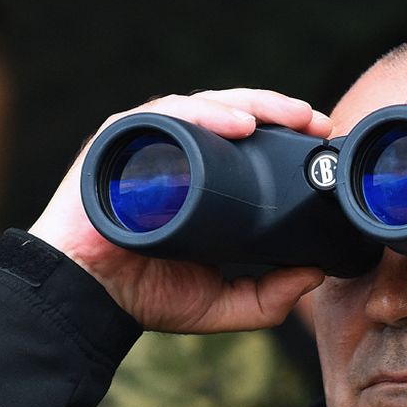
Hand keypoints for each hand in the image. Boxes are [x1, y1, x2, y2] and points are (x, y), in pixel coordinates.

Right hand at [30, 89, 330, 332]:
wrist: (83, 300)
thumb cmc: (142, 293)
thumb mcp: (219, 302)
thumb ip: (265, 297)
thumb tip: (315, 274)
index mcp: (197, 178)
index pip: (244, 143)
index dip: (284, 136)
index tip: (322, 141)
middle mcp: (172, 154)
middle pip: (229, 116)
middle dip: (276, 111)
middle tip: (315, 121)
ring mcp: (144, 144)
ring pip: (202, 107)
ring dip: (248, 105)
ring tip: (285, 116)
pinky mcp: (116, 141)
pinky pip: (161, 116)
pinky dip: (201, 114)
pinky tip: (235, 123)